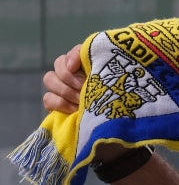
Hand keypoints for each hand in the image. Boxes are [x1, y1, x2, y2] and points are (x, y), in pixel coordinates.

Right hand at [44, 43, 129, 162]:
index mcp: (89, 67)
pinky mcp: (58, 107)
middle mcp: (74, 76)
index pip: (73, 53)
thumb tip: (81, 64)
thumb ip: (103, 67)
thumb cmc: (124, 104)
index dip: (73, 58)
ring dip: (65, 90)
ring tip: (81, 101)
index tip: (79, 69)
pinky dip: (59, 103)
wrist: (122, 132)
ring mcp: (64, 91)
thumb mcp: (119, 83)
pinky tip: (75, 110)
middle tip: (84, 88)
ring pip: (50, 79)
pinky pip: (48, 98)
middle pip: (58, 65)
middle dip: (70, 78)